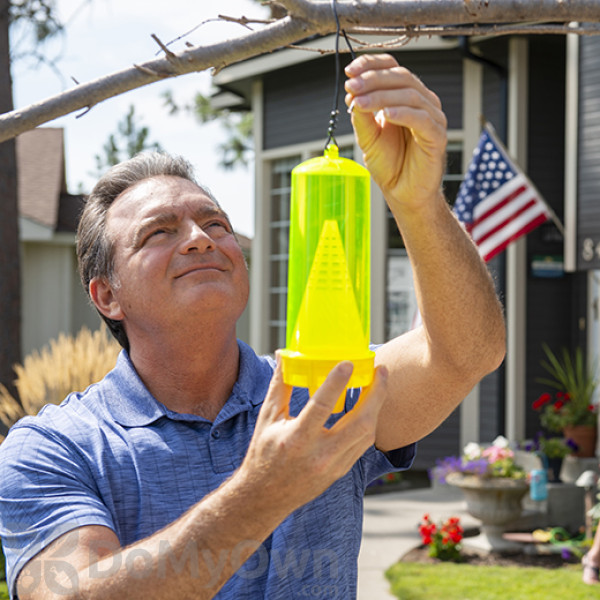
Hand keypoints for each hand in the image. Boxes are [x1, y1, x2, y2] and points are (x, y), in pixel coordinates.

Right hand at [238, 356, 387, 516]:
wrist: (263, 497)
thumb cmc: (263, 454)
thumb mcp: (267, 417)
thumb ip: (280, 384)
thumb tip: (284, 355)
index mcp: (296, 439)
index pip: (322, 406)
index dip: (337, 383)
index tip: (349, 363)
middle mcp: (318, 455)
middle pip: (360, 423)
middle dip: (376, 394)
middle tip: (381, 371)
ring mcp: (333, 466)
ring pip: (366, 435)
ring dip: (376, 407)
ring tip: (378, 384)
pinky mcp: (340, 471)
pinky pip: (362, 445)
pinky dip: (368, 423)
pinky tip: (369, 406)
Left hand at [344, 54, 447, 210]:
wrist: (403, 193)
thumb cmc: (390, 164)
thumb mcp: (368, 137)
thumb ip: (362, 116)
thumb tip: (352, 93)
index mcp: (405, 97)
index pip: (392, 68)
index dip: (372, 64)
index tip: (350, 70)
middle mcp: (422, 102)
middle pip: (400, 78)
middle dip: (372, 80)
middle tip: (351, 87)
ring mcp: (432, 118)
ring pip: (409, 96)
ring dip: (381, 97)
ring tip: (359, 103)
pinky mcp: (437, 136)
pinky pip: (421, 119)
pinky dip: (402, 114)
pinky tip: (385, 115)